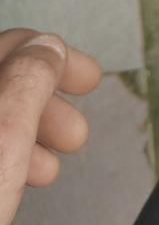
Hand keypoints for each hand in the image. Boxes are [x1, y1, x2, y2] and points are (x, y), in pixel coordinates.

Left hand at [0, 29, 101, 224]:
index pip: (6, 45)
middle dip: (46, 103)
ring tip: (57, 160)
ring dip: (30, 134)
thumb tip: (49, 48)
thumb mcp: (3, 137)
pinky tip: (23, 180)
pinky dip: (6, 158)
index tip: (84, 75)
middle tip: (75, 125)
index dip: (53, 54)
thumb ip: (30, 81)